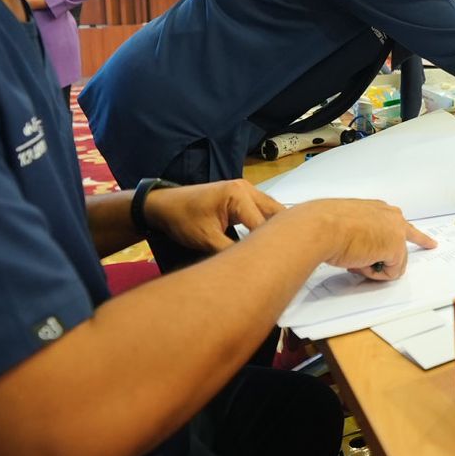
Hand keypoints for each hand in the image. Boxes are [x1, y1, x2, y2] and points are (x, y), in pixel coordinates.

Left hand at [144, 179, 284, 252]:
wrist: (163, 205)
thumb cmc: (182, 219)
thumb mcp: (207, 239)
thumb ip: (232, 251)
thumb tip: (251, 267)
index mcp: (238, 194)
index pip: (263, 223)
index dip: (272, 245)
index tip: (282, 264)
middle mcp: (246, 188)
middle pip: (275, 212)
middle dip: (281, 233)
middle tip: (291, 257)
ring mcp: (244, 190)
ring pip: (270, 210)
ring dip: (275, 228)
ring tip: (283, 251)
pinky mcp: (240, 196)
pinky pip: (261, 210)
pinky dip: (266, 224)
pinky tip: (269, 240)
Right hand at [299, 197, 437, 280]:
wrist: (323, 227)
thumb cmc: (325, 225)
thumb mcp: (345, 224)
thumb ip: (359, 232)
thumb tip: (356, 247)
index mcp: (378, 208)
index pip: (400, 223)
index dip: (417, 237)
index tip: (430, 243)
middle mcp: (391, 216)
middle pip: (403, 245)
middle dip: (387, 258)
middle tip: (386, 256)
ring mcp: (396, 232)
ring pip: (395, 263)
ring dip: (374, 267)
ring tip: (354, 258)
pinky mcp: (396, 248)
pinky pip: (391, 273)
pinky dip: (375, 274)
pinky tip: (360, 263)